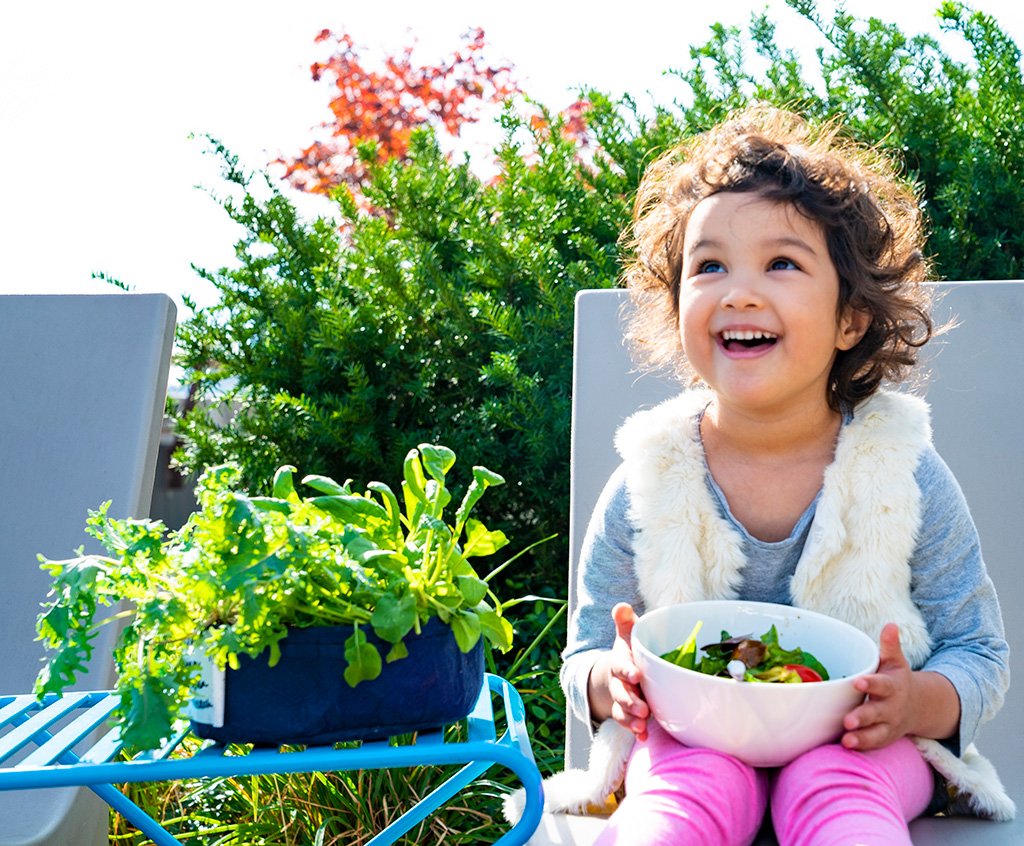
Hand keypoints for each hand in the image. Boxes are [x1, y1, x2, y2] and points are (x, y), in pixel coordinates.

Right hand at [607, 603, 649, 739]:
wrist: (618, 673)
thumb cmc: (630, 652)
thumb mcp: (627, 636)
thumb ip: (625, 622)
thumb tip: (622, 606)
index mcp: (620, 662)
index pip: (620, 666)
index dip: (627, 671)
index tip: (636, 676)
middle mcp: (618, 683)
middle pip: (620, 693)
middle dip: (630, 702)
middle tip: (643, 710)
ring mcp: (621, 700)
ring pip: (621, 711)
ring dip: (631, 720)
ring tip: (642, 726)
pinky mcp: (627, 714)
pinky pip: (628, 725)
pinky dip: (636, 732)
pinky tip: (644, 738)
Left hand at [841, 623, 913, 749]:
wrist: (917, 706)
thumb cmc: (896, 679)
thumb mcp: (895, 661)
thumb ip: (890, 646)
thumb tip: (891, 625)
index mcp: (893, 686)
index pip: (881, 685)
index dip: (870, 684)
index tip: (857, 682)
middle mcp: (892, 708)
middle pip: (878, 713)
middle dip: (863, 717)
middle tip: (848, 720)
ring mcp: (889, 725)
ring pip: (876, 733)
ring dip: (862, 737)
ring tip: (846, 739)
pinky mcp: (884, 738)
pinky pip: (873, 745)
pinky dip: (861, 746)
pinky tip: (845, 746)